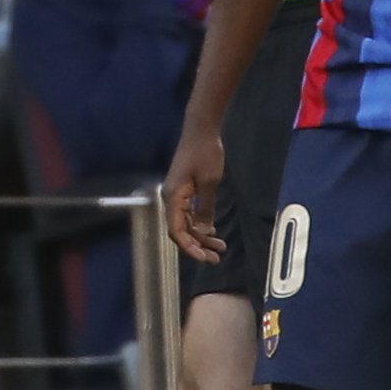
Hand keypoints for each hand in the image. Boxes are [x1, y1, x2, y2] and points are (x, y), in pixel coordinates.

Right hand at [165, 123, 225, 264]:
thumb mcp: (209, 182)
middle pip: (180, 230)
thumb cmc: (204, 153)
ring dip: (201, 236)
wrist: (200, 131)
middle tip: (216, 257)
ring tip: (219, 246)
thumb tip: (203, 232)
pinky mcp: (184, 190)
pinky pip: (188, 214)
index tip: (205, 258)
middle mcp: (172, 199)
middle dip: (197, 246)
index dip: (190, 248)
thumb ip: (205, 208)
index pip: (177, 231)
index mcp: (174, 198)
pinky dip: (199, 224)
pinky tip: (212, 230)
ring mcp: (177, 195)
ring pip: (185, 224)